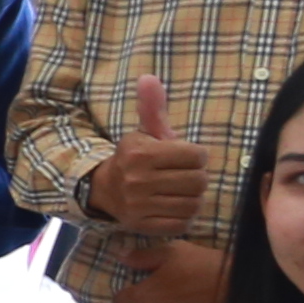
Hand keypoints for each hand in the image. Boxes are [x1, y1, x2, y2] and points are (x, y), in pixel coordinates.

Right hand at [86, 73, 210, 233]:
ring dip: (192, 198)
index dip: (197, 156)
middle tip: (185, 176)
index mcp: (141, 153)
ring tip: (180, 192)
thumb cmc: (136, 159)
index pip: (196, 156)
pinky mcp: (143, 225)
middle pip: (198, 181)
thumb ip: (153, 108)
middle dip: (196, 178)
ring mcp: (140, 205)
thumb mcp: (144, 133)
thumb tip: (149, 77)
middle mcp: (138, 180)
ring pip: (193, 204)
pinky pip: (182, 223)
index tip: (186, 157)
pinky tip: (173, 207)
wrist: (105, 189)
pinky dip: (183, 217)